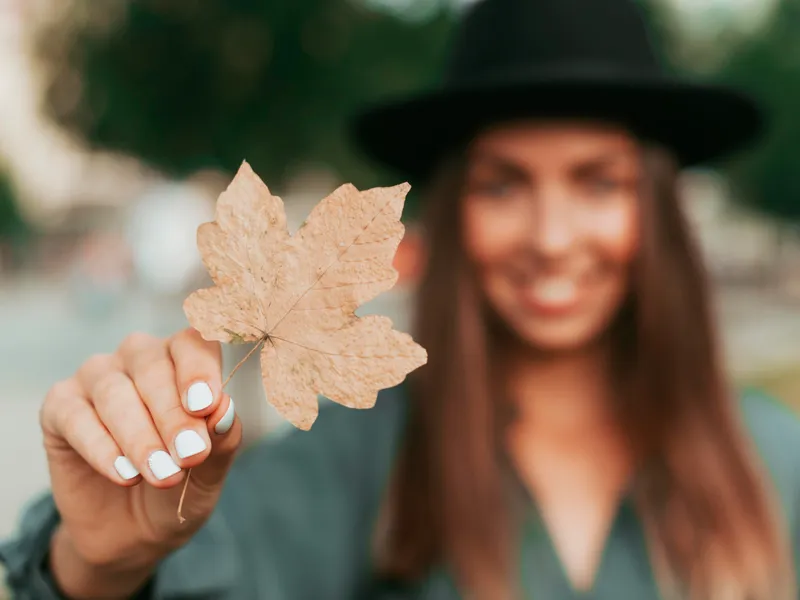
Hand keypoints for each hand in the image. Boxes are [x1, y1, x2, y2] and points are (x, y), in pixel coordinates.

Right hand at [40, 328, 241, 594]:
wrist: (134, 530)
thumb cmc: (182, 483)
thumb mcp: (210, 470)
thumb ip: (222, 438)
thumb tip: (224, 408)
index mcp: (183, 359)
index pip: (192, 343)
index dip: (199, 369)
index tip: (205, 406)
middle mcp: (139, 357)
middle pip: (153, 367)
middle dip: (173, 415)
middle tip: (190, 455)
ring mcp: (97, 377)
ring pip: (114, 391)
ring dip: (140, 436)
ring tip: (162, 474)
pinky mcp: (59, 406)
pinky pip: (76, 417)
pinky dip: (102, 448)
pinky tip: (124, 475)